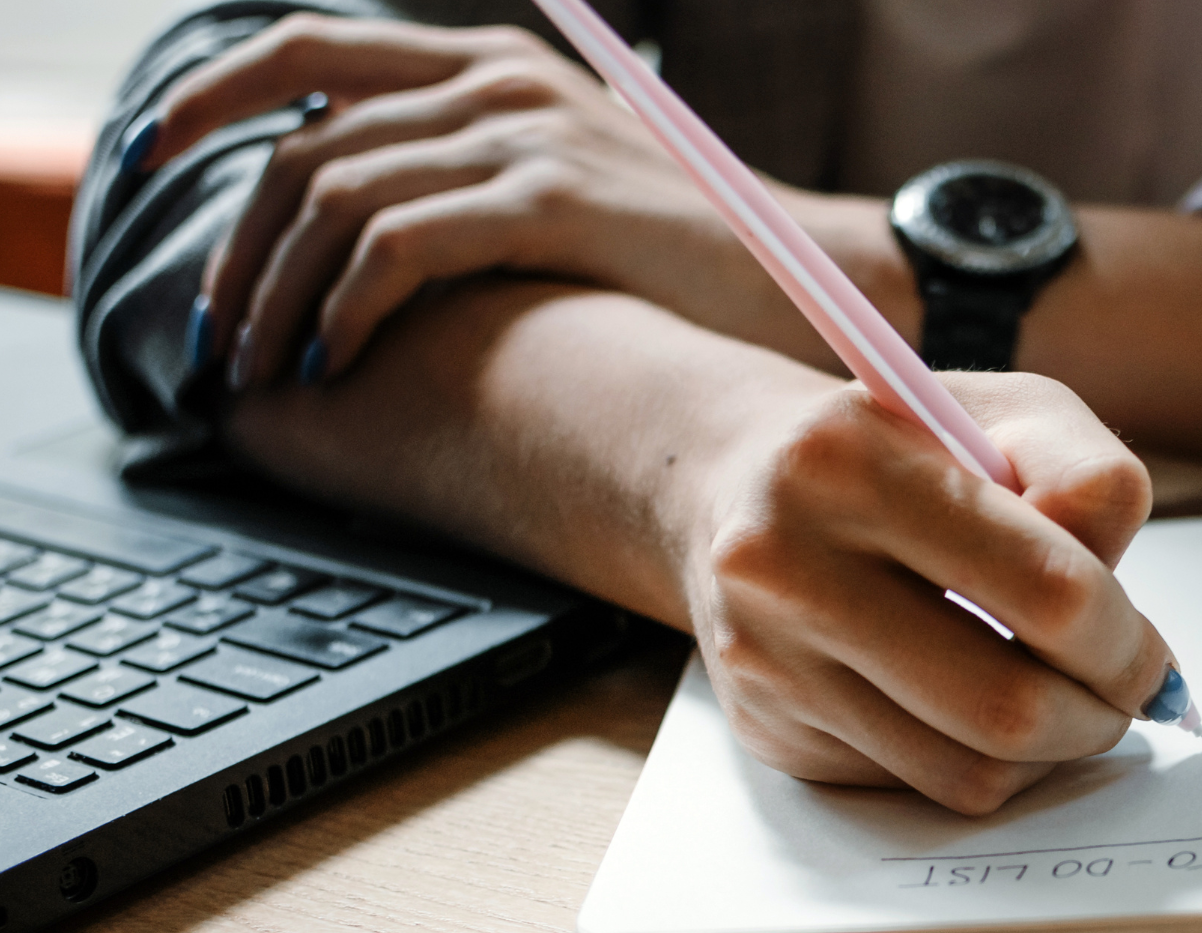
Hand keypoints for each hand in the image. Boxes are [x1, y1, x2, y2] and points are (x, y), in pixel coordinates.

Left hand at [144, 14, 794, 387]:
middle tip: (219, 334)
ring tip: (265, 370)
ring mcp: (526, 137)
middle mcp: (498, 83)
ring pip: (336, 196)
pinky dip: (346, 306)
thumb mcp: (564, 188)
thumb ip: (470, 180)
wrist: (809, 275)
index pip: (306, 53)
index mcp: (489, 66)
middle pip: (305, 141)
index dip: (211, 102)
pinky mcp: (554, 202)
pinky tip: (335, 361)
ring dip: (277, 293)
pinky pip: (400, 244)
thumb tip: (356, 238)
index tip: (151, 162)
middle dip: (238, 246)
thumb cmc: (683, 256)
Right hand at [688, 370, 1178, 812]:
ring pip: (966, 770)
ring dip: (1047, 754)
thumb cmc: (898, 449)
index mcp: (852, 461)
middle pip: (1006, 706)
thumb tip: (1116, 604)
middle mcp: (787, 564)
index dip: (1125, 642)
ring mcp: (769, 659)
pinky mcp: (769, 728)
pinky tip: (974, 706)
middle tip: (1121, 698)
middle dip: (1096, 716)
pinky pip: (916, 785)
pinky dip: (975, 760)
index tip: (1148, 656)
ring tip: (1061, 703)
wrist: (736, 486)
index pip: (1048, 590)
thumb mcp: (1005, 414)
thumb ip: (1088, 477)